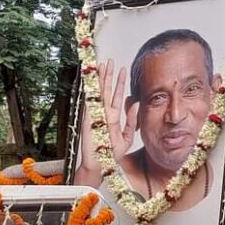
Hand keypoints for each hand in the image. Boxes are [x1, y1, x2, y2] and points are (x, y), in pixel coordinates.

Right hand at [76, 60, 138, 185]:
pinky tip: (91, 80)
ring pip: (98, 92)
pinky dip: (90, 91)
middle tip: (111, 61)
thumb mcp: (127, 137)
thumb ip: (132, 121)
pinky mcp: (88, 118)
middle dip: (109, 75)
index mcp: (113, 116)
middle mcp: (104, 113)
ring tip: (102, 65)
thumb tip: (136, 103)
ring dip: (100, 79)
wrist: (101, 164)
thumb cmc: (111, 153)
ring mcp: (95, 114)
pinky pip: (89, 102)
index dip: (119, 82)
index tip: (123, 69)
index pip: (117, 95)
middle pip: (107, 90)